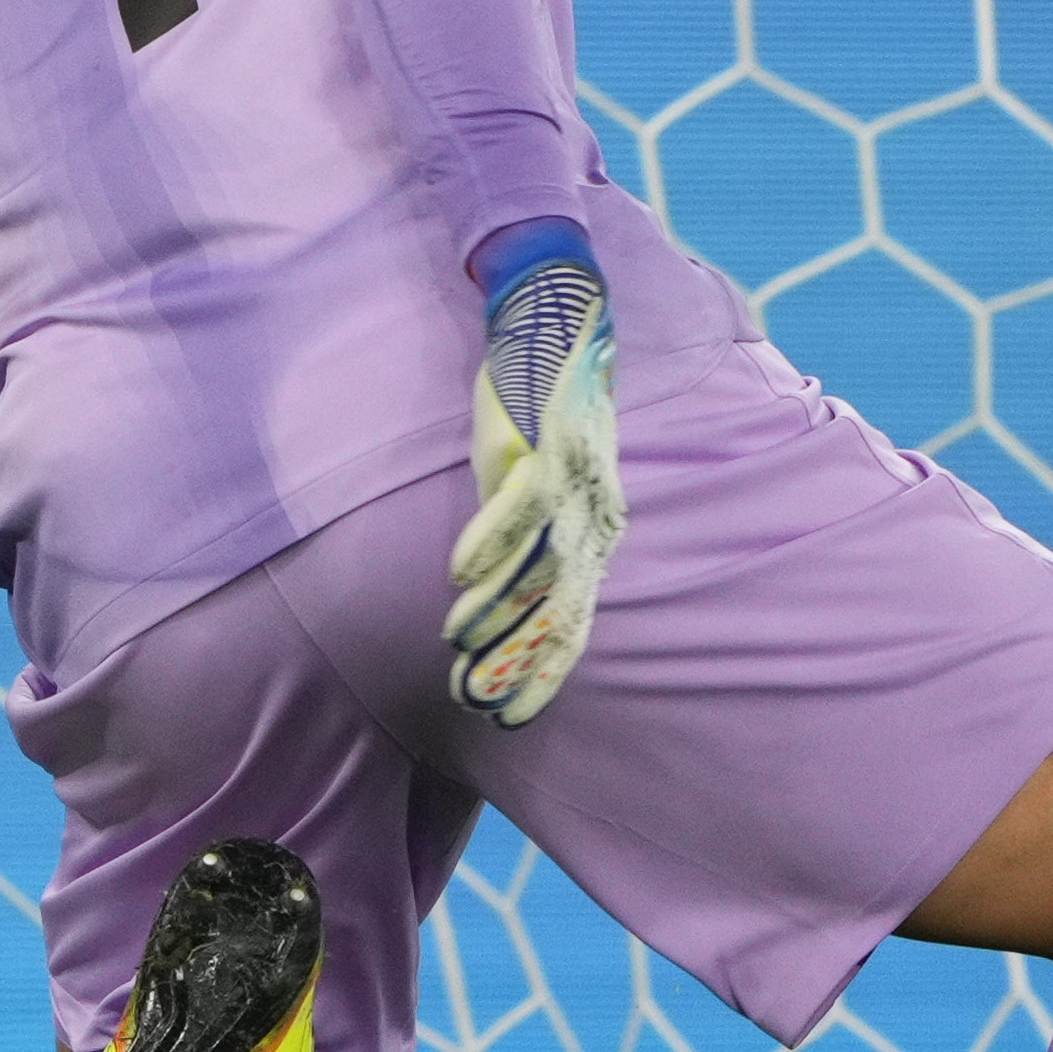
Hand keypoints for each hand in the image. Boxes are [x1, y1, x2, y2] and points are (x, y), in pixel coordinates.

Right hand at [452, 219, 622, 726]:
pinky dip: (491, 541)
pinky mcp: (544, 446)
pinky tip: (458, 572)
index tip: (510, 721)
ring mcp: (571, 485)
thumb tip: (493, 600)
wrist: (564, 330)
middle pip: (554, 608)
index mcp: (596, 536)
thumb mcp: (549, 489)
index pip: (573, 623)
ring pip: (536, 565)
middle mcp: (592, 520)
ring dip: (494, 608)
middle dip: (515, 659)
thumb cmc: (547, 417)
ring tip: (456, 643)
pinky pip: (518, 505)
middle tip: (476, 701)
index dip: (542, 674)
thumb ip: (531, 543)